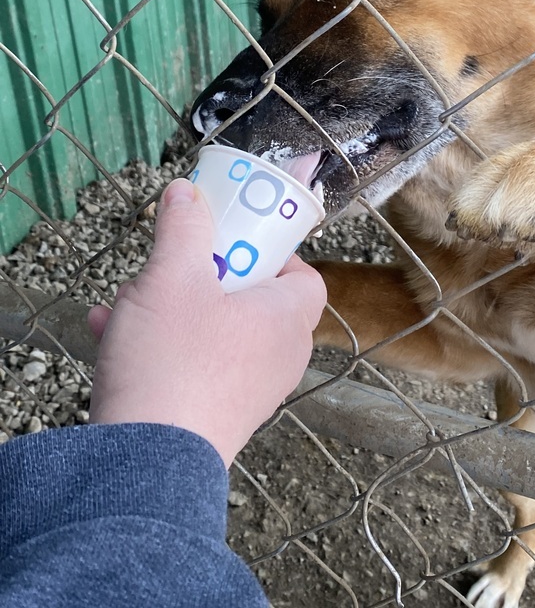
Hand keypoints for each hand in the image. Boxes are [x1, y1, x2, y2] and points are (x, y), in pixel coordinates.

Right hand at [88, 179, 326, 466]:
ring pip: (214, 330)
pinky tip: (109, 333)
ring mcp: (248, 392)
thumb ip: (183, 226)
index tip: (236, 239)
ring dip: (171, 308)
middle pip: (253, 299)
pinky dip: (158, 345)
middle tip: (176, 265)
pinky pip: (191, 365)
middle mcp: (277, 358)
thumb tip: (188, 192)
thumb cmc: (174, 364)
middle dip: (205, 275)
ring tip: (131, 302)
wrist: (145, 463)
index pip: (305, 277)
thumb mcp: (172, 275)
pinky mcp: (214, 416)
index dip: (273, 252)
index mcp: (285, 320)